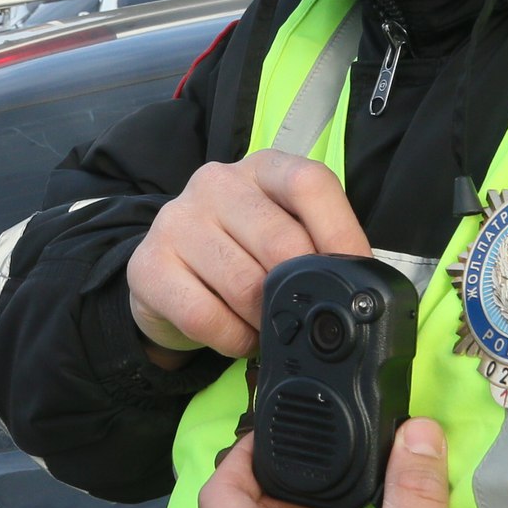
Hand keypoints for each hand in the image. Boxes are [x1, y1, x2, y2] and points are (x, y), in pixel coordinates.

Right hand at [127, 151, 367, 361]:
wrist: (164, 278)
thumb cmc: (237, 255)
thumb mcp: (280, 235)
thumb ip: (317, 246)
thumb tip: (360, 287)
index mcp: (261, 168)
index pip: (310, 183)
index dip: (342, 234)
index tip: (355, 279)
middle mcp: (215, 183)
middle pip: (281, 241)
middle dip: (300, 292)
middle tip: (305, 316)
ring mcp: (176, 220)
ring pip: (244, 285)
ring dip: (267, 322)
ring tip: (268, 328)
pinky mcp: (148, 265)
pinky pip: (206, 317)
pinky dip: (233, 340)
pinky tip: (237, 337)